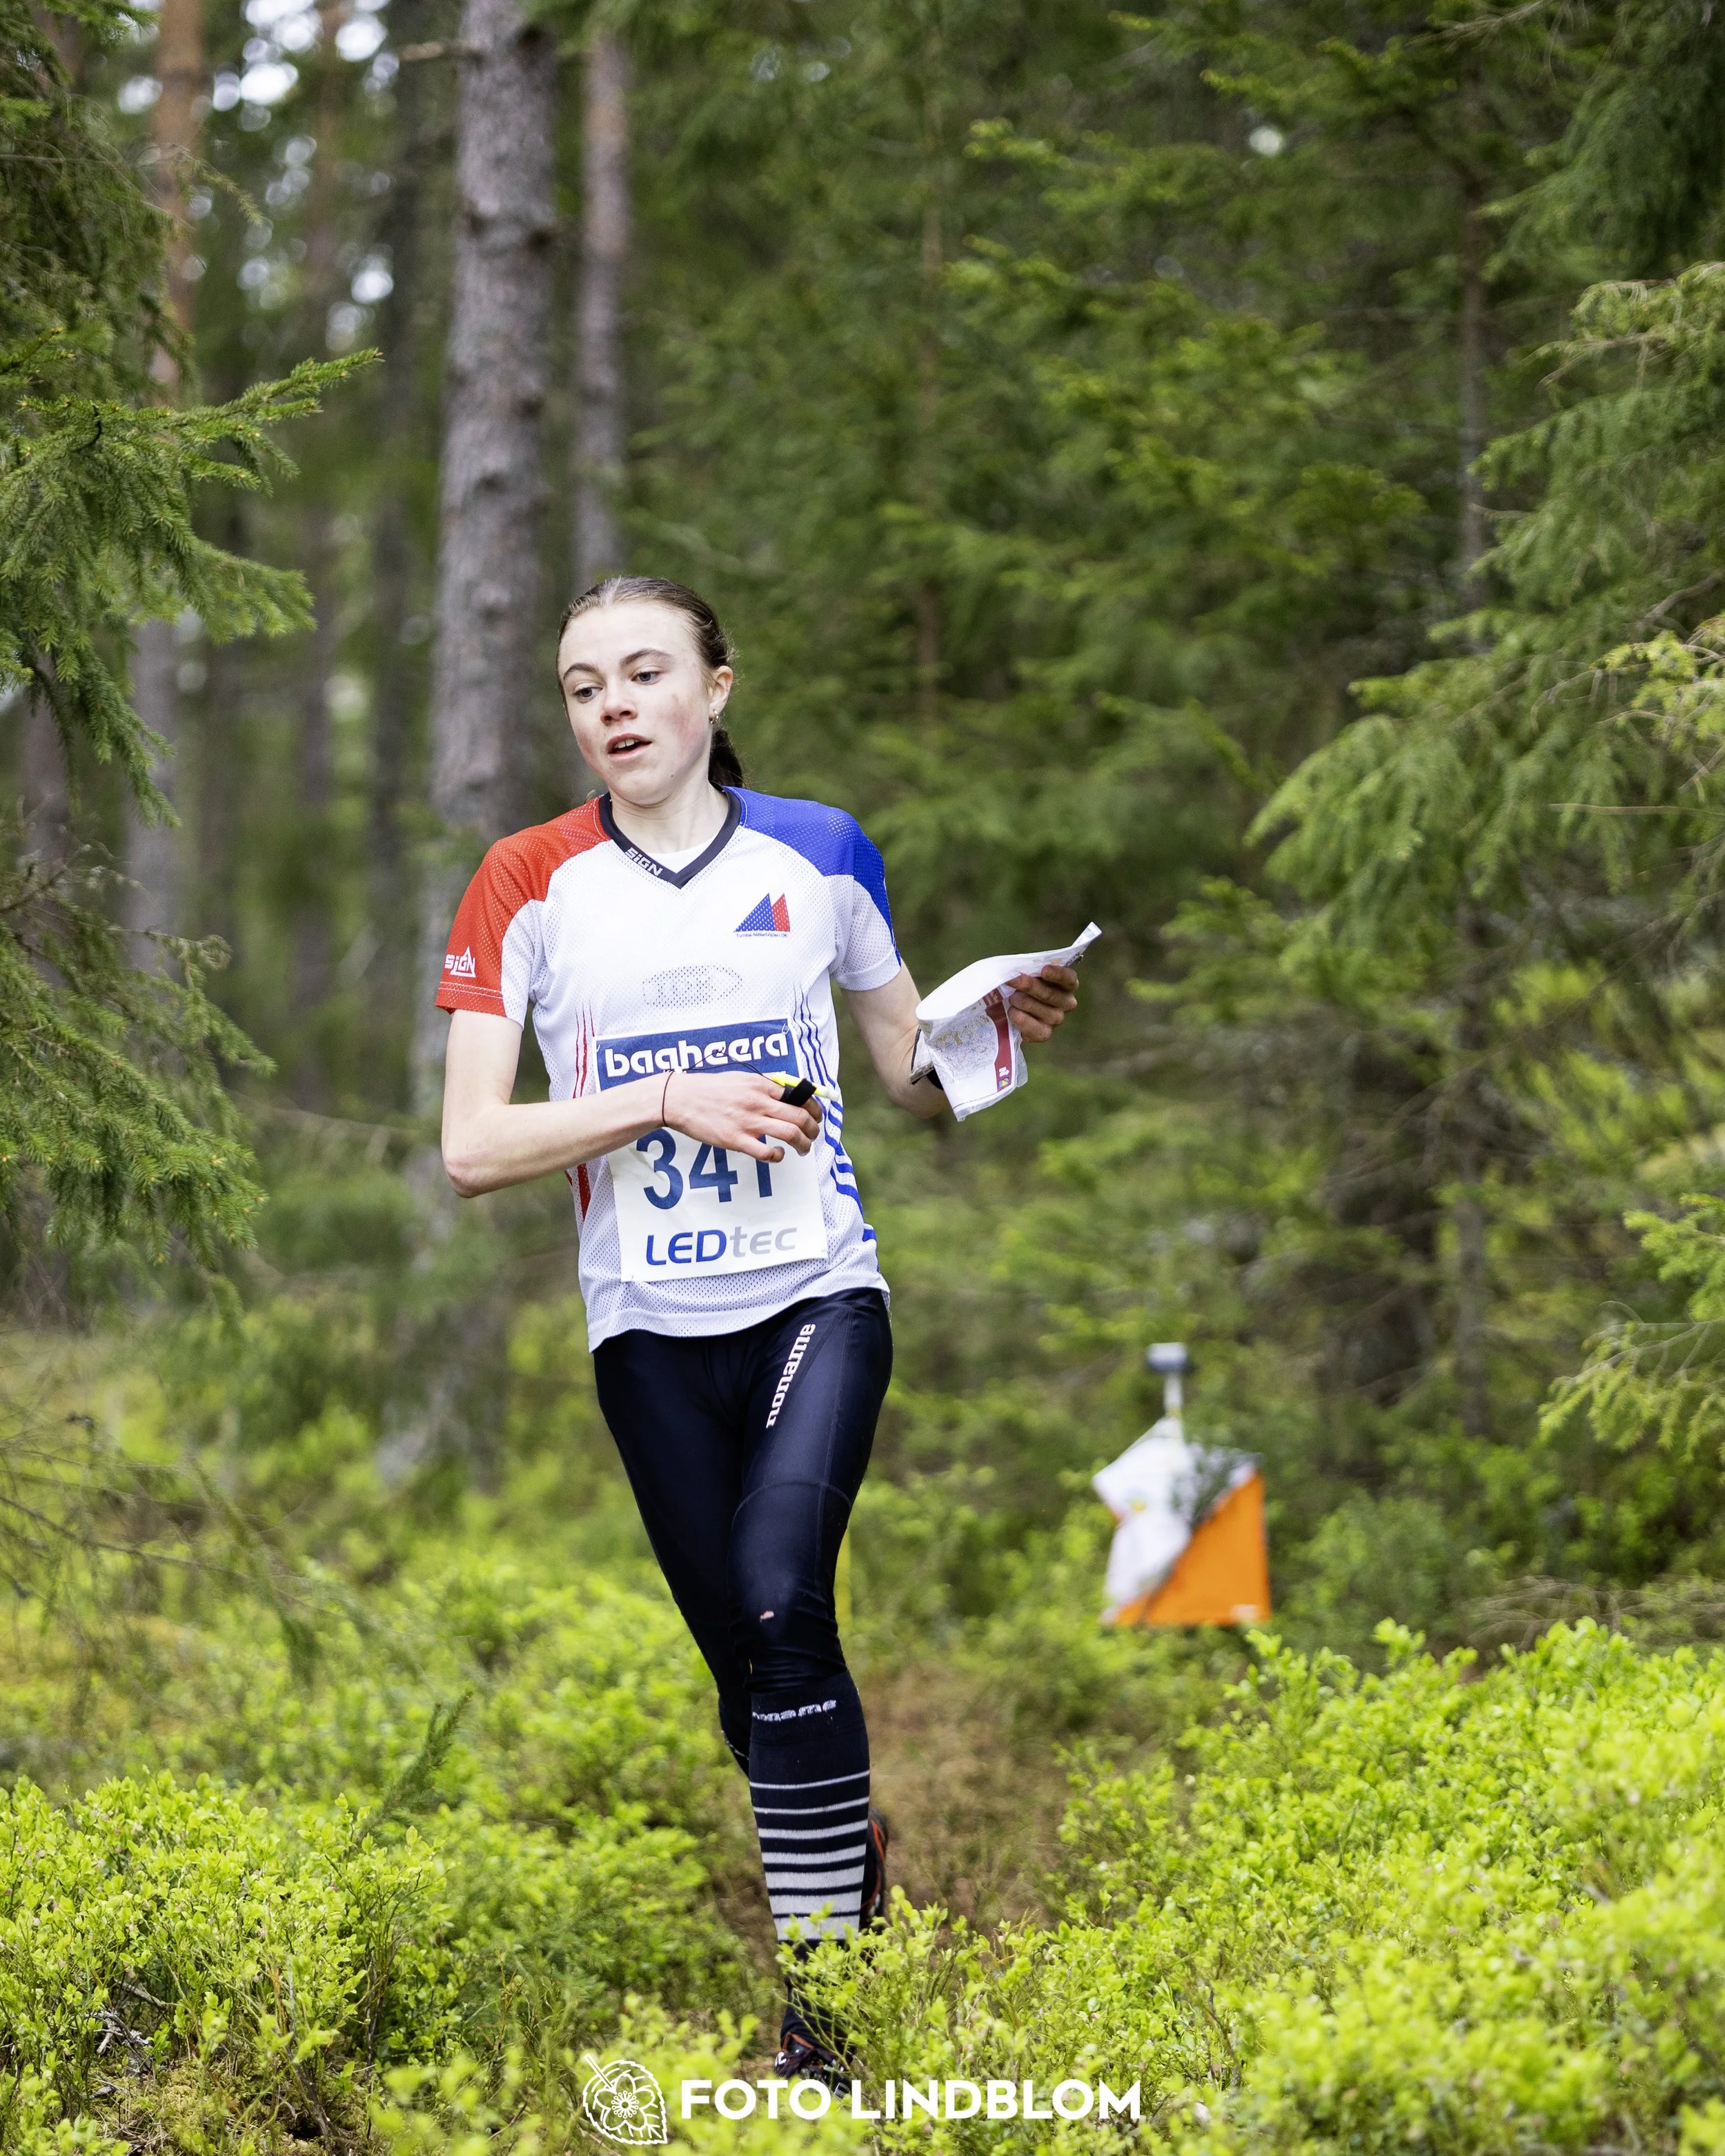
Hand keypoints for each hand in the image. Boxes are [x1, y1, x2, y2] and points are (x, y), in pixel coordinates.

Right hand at [662, 1071, 823, 1162]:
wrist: (680, 1099)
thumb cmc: (709, 1089)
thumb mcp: (740, 1078)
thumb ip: (763, 1085)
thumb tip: (786, 1092)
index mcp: (760, 1085)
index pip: (799, 1096)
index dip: (814, 1108)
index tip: (816, 1116)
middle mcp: (758, 1102)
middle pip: (800, 1116)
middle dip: (814, 1128)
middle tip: (814, 1135)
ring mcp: (747, 1122)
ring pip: (790, 1133)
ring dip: (804, 1144)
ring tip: (804, 1149)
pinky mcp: (735, 1140)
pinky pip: (766, 1152)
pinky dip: (778, 1156)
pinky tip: (777, 1155)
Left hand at [1007, 963, 1078, 1040]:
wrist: (1009, 1004)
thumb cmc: (1022, 983)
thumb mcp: (1027, 972)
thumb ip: (1028, 969)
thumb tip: (1018, 970)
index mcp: (1066, 984)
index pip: (1069, 978)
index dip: (1057, 974)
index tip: (1043, 970)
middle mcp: (1066, 1002)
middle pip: (1051, 995)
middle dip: (1030, 986)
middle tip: (1013, 981)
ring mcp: (1057, 1019)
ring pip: (1042, 1011)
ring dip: (1022, 1002)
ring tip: (1011, 998)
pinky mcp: (1044, 1033)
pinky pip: (1035, 1029)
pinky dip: (1021, 1020)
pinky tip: (1013, 1012)